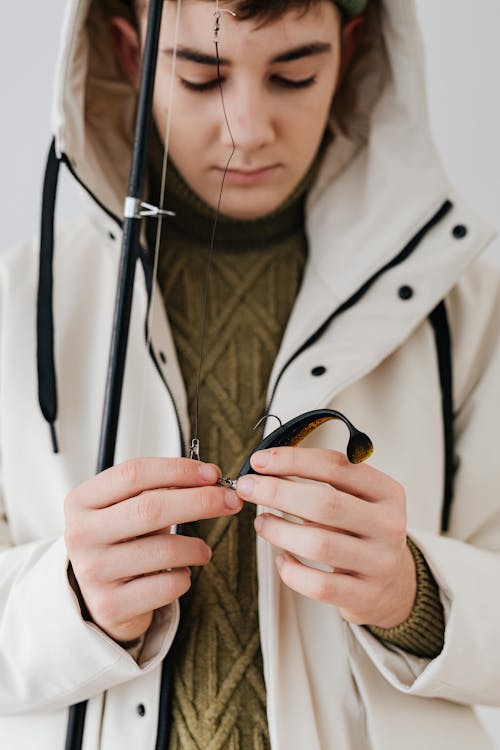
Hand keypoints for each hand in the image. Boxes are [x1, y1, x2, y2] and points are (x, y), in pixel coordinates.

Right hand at [64, 457, 241, 643]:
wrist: (99, 597)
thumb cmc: (122, 543)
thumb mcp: (130, 509)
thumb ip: (162, 489)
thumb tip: (209, 478)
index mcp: (83, 501)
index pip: (134, 474)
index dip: (179, 470)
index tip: (212, 474)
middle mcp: (81, 534)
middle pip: (150, 508)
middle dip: (200, 501)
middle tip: (230, 501)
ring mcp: (93, 572)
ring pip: (164, 550)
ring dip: (197, 547)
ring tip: (203, 550)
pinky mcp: (110, 605)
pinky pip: (166, 586)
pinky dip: (184, 577)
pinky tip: (180, 574)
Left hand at [235, 447, 415, 627]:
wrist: (394, 585)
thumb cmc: (362, 532)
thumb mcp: (357, 499)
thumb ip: (322, 481)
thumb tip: (267, 468)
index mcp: (387, 492)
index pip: (336, 466)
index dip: (293, 460)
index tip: (260, 461)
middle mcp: (388, 525)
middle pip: (325, 503)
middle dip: (278, 492)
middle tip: (248, 488)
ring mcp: (379, 562)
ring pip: (319, 544)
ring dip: (279, 530)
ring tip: (262, 522)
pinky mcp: (365, 595)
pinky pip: (319, 585)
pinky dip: (292, 571)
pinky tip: (281, 558)